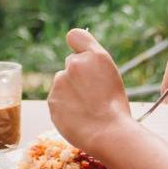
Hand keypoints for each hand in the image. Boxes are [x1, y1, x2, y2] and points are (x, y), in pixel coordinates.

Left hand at [47, 29, 133, 154]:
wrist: (108, 133)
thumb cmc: (115, 107)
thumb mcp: (111, 75)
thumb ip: (92, 62)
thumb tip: (77, 57)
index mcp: (95, 56)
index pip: (75, 35)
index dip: (77, 46)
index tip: (81, 56)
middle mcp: (75, 64)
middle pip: (70, 63)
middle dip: (77, 74)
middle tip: (91, 93)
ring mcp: (61, 81)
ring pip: (62, 82)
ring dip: (70, 91)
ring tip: (86, 108)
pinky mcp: (52, 99)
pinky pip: (57, 99)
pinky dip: (64, 106)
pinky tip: (78, 116)